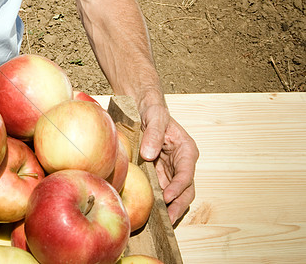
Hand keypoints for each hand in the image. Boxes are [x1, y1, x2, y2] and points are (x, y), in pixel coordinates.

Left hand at [137, 101, 198, 224]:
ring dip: (169, 208)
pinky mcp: (160, 173)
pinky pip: (161, 190)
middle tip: (166, 220)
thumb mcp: (154, 117)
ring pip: (175, 194)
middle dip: (178, 206)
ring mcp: (171, 170)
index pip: (186, 174)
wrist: (142, 107)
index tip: (167, 196)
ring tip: (159, 221)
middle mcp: (182, 163)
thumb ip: (153, 134)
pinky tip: (150, 210)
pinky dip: (158, 201)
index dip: (178, 187)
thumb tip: (149, 155)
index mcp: (186, 150)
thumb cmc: (152, 110)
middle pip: (185, 190)